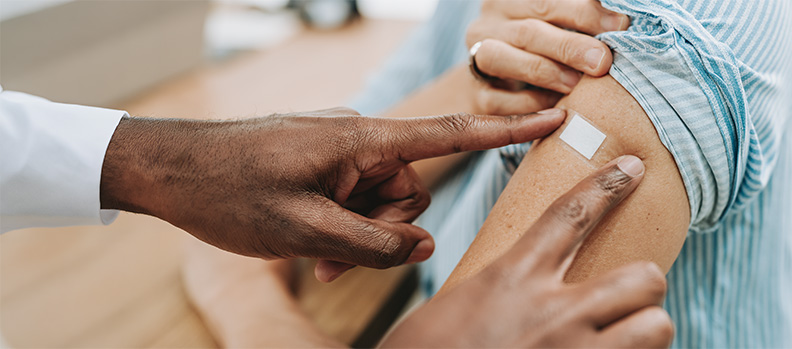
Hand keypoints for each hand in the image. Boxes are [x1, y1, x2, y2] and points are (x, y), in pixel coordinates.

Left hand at [100, 107, 565, 280]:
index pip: (448, 133)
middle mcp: (356, 139)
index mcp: (360, 140)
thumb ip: (372, 242)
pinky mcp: (321, 164)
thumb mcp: (304, 229)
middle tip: (337, 258)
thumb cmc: (229, 191)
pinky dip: (341, 228)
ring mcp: (337, 151)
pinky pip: (352, 199)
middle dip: (384, 231)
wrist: (168, 170)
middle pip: (408, 191)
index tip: (554, 118)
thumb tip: (423, 247)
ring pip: (380, 203)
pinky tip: (310, 252)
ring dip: (357, 237)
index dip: (505, 130)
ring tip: (315, 259)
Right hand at [381, 156, 673, 347]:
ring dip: (647, 331)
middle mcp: (553, 313)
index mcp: (513, 279)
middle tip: (627, 301)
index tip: (632, 167)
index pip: (571, 214)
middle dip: (645, 287)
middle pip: (643, 276)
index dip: (606, 185)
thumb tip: (538, 290)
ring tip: (624, 338)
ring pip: (657, 325)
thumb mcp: (461, 307)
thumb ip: (507, 292)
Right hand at [465, 0, 628, 114]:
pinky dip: (529, 106)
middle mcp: (485, 25)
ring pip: (500, 59)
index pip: (546, 0)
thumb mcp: (559, 27)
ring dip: (544, 72)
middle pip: (528, 31)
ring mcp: (475, 59)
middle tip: (603, 61)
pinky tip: (558, 111)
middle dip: (569, 46)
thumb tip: (623, 21)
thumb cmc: (545, 49)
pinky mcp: (476, 95)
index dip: (584, 12)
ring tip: (577, 84)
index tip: (621, 25)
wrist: (503, 85)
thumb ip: (582, 20)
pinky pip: (498, 100)